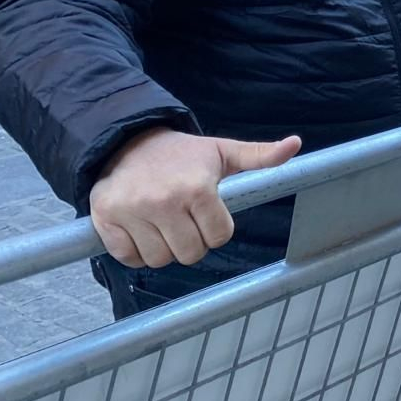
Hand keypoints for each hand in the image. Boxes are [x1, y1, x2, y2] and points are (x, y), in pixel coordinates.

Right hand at [88, 128, 300, 268]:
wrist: (127, 141)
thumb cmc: (181, 153)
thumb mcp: (223, 151)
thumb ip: (259, 155)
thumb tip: (294, 144)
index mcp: (197, 188)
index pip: (218, 236)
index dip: (216, 229)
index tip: (207, 214)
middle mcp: (164, 201)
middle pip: (190, 253)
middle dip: (192, 241)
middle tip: (185, 220)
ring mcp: (133, 212)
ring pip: (160, 259)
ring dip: (164, 248)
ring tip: (163, 224)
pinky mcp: (106, 220)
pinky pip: (128, 258)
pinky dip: (136, 252)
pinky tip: (141, 230)